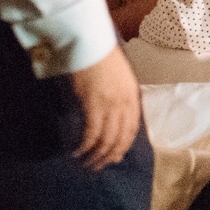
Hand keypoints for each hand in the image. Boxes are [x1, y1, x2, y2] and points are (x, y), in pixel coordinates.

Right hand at [69, 46, 142, 169]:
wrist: (90, 42)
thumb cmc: (100, 57)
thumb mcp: (118, 78)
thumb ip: (119, 98)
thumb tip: (114, 119)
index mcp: (132, 96)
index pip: (132, 130)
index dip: (123, 147)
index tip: (114, 158)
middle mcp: (124, 103)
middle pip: (120, 139)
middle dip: (108, 157)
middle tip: (96, 167)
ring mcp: (110, 105)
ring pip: (106, 140)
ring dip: (95, 156)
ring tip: (85, 165)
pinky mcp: (93, 104)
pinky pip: (91, 134)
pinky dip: (84, 146)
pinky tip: (76, 153)